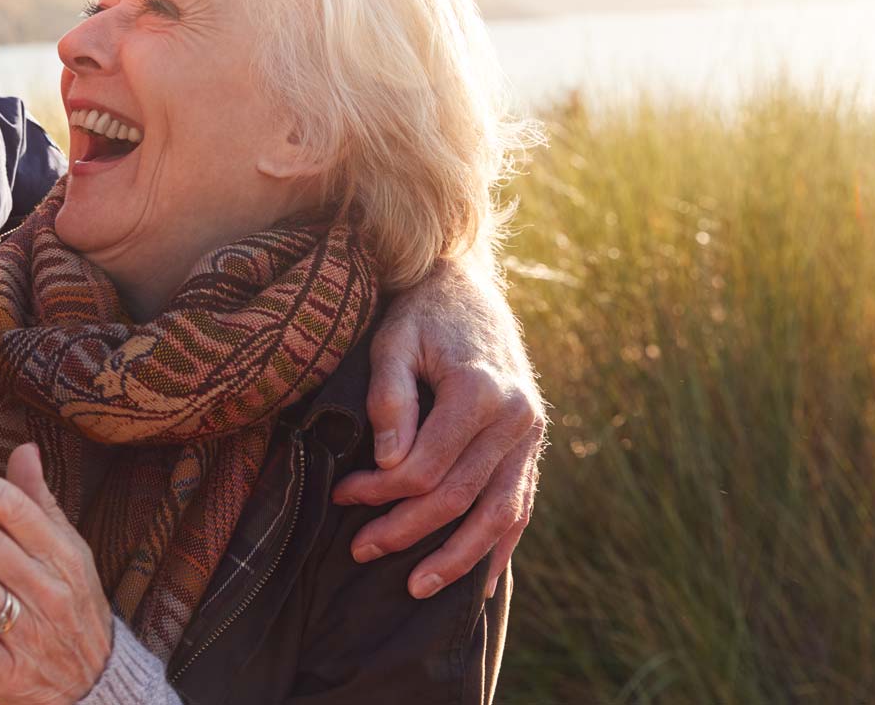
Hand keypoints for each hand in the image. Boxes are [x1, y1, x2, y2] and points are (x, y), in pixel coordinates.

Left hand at [333, 258, 547, 598]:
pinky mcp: (531, 442)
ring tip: (417, 587)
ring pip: (499, 513)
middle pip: (459, 496)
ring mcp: (530, 433)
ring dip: (459, 557)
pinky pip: (521, 503)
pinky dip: (501, 544)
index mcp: (480, 391)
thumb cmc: (419, 313)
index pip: (426, 468)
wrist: (466, 287)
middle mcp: (515, 417)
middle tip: (360, 550)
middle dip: (406, 530)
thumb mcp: (392, 340)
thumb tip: (390, 464)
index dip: (380, 492)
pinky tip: (480, 579)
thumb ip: (390, 399)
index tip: (342, 496)